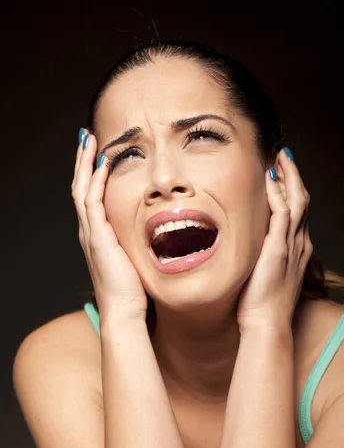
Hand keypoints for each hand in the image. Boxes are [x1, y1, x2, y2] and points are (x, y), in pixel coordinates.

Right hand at [71, 131, 147, 320]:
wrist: (125, 311)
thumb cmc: (133, 289)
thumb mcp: (135, 257)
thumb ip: (138, 241)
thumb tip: (157, 231)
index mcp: (98, 234)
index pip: (90, 195)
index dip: (92, 172)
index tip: (99, 152)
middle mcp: (90, 230)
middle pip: (81, 186)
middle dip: (84, 160)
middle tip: (87, 137)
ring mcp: (91, 233)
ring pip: (82, 189)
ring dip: (85, 164)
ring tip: (89, 141)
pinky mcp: (98, 238)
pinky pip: (92, 203)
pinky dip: (95, 183)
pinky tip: (102, 166)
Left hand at [237, 148, 312, 331]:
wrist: (267, 324)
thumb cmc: (261, 305)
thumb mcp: (264, 275)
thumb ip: (260, 257)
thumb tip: (246, 247)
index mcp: (296, 249)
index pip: (297, 211)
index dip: (291, 190)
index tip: (281, 173)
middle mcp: (298, 244)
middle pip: (301, 201)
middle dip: (293, 176)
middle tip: (284, 156)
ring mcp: (291, 245)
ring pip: (297, 202)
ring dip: (290, 177)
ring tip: (281, 158)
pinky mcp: (278, 249)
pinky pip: (282, 215)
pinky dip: (278, 195)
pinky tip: (270, 180)